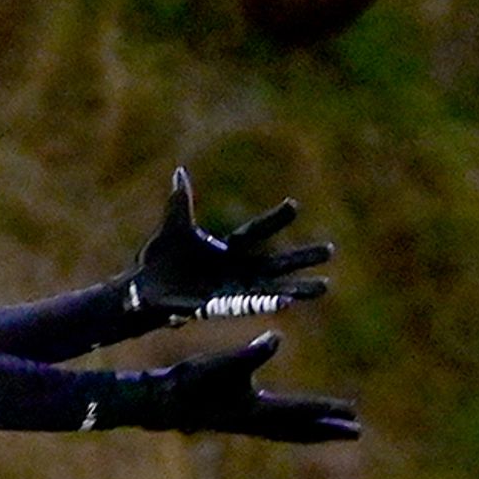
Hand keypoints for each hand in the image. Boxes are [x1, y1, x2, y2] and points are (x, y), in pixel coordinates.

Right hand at [88, 332, 359, 443]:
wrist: (163, 401)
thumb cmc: (191, 382)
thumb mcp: (222, 363)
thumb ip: (251, 353)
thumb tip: (276, 337)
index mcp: (256, 409)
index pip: (300, 411)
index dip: (326, 411)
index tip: (352, 413)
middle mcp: (256, 420)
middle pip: (300, 429)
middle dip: (328, 430)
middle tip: (356, 432)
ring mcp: (248, 422)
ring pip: (289, 430)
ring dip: (313, 430)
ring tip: (334, 430)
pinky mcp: (239, 418)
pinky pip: (276, 425)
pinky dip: (293, 425)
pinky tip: (295, 421)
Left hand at [121, 169, 333, 327]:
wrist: (148, 288)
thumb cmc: (161, 257)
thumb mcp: (174, 228)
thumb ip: (180, 203)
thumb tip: (180, 172)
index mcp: (228, 249)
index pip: (256, 231)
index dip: (274, 220)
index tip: (294, 206)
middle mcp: (238, 269)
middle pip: (277, 262)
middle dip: (302, 257)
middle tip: (331, 249)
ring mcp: (234, 290)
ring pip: (273, 288)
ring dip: (298, 288)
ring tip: (324, 287)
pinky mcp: (224, 306)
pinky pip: (251, 305)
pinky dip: (269, 303)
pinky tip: (288, 303)